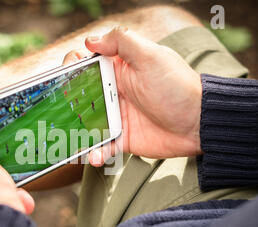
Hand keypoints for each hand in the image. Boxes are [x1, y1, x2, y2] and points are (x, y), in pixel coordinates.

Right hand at [69, 27, 202, 165]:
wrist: (199, 123)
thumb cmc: (177, 87)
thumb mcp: (152, 56)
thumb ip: (122, 42)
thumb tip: (90, 40)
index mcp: (117, 70)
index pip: (85, 63)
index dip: (70, 67)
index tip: (64, 77)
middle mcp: (113, 92)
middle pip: (78, 96)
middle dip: (65, 104)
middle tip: (59, 114)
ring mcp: (116, 116)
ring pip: (86, 123)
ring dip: (76, 133)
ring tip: (72, 141)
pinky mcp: (122, 138)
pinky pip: (102, 146)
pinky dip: (95, 152)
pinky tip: (95, 156)